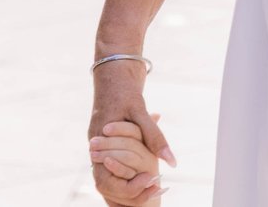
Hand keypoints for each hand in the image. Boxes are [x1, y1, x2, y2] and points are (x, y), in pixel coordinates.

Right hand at [88, 61, 173, 206]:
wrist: (113, 73)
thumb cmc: (124, 90)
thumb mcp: (140, 110)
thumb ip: (154, 136)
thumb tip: (171, 161)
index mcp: (99, 143)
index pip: (105, 179)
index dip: (127, 188)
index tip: (151, 181)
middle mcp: (95, 149)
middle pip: (106, 184)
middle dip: (129, 194)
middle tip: (156, 190)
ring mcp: (99, 148)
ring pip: (109, 178)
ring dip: (128, 187)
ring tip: (153, 190)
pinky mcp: (106, 146)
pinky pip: (113, 168)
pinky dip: (127, 176)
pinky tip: (145, 180)